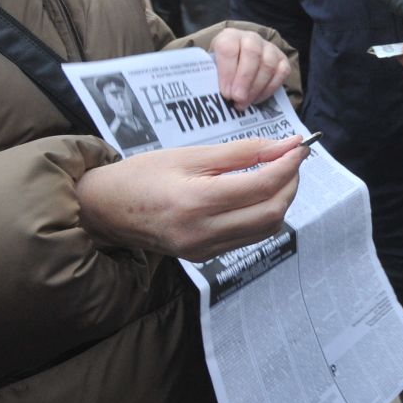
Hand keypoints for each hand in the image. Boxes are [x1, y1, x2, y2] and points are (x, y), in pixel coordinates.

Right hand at [75, 136, 310, 260]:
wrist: (103, 209)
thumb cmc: (142, 174)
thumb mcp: (191, 154)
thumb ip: (241, 151)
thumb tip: (286, 145)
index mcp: (195, 202)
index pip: (262, 186)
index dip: (288, 164)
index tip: (299, 146)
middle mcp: (202, 233)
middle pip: (272, 212)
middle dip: (291, 184)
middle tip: (291, 159)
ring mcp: (203, 250)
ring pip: (266, 229)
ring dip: (281, 200)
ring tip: (277, 174)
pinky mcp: (204, 257)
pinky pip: (248, 238)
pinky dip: (263, 215)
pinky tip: (257, 194)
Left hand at [210, 28, 291, 110]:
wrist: (238, 62)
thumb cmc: (222, 68)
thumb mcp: (212, 68)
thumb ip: (212, 76)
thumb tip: (209, 94)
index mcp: (229, 37)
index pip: (229, 48)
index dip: (227, 71)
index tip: (225, 92)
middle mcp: (251, 38)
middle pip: (252, 53)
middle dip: (244, 80)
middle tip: (238, 99)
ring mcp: (269, 48)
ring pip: (268, 64)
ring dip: (256, 87)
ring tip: (245, 103)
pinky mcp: (282, 59)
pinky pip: (281, 72)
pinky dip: (270, 88)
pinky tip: (257, 99)